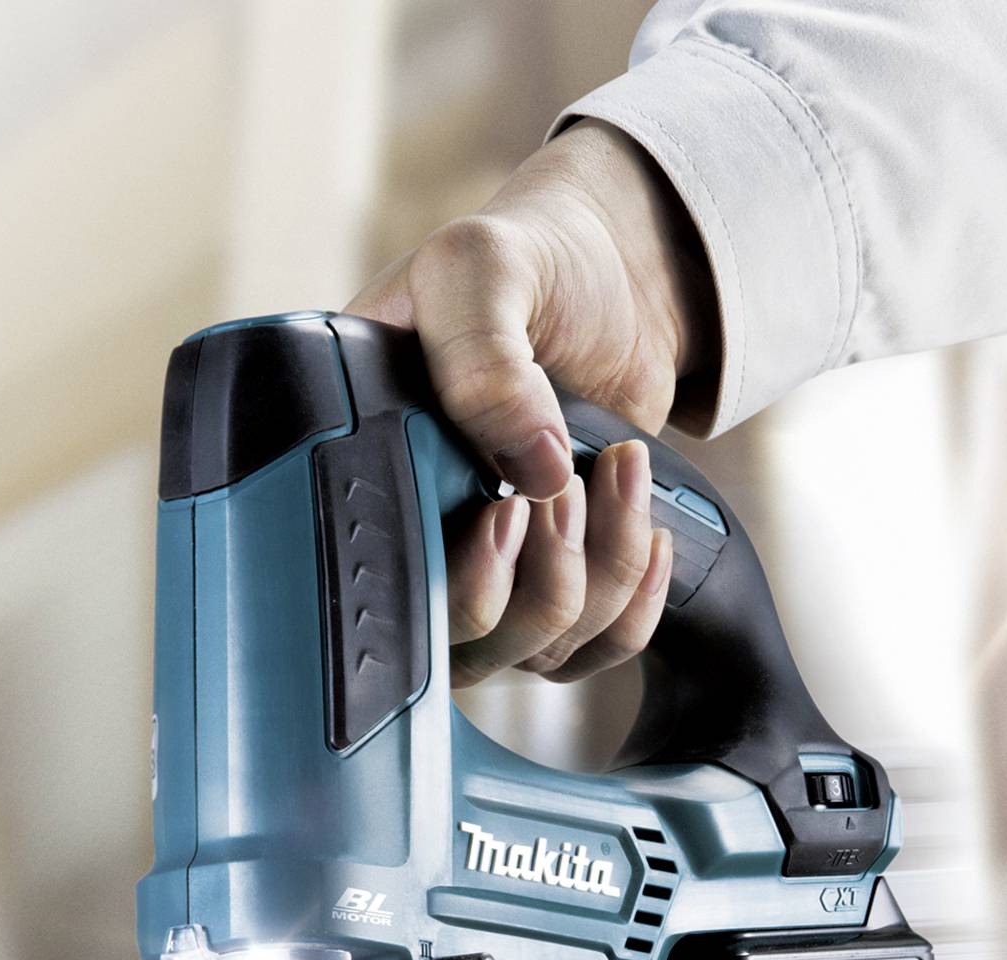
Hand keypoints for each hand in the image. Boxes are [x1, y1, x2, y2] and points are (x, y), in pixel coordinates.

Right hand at [347, 121, 717, 684]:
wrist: (616, 277)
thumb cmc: (527, 262)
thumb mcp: (480, 269)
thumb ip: (484, 355)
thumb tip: (533, 470)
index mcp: (362, 462)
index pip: (379, 585)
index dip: (447, 578)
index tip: (501, 512)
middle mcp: (417, 535)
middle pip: (464, 647)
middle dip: (535, 580)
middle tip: (565, 484)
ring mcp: (490, 572)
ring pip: (537, 650)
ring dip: (599, 573)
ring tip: (619, 468)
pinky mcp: (558, 584)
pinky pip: (597, 647)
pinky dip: (634, 602)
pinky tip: (644, 527)